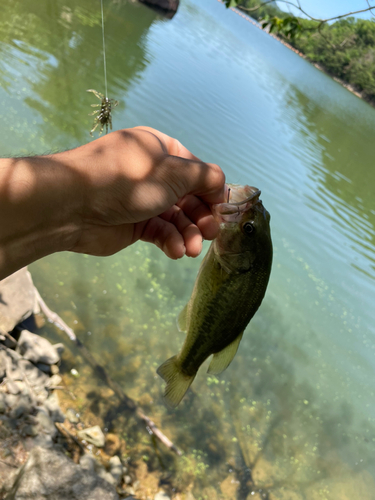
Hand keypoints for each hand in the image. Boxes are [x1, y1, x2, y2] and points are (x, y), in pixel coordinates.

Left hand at [62, 127, 225, 258]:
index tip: (223, 210)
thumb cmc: (126, 180)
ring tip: (191, 250)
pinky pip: (160, 231)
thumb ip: (204, 177)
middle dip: (201, 216)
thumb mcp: (172, 172)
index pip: (196, 170)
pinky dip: (170, 241)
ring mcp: (143, 200)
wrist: (72, 206)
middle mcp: (153, 174)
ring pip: (176, 218)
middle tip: (211, 234)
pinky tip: (175, 251)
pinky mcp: (134, 224)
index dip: (212, 190)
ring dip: (188, 233)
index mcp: (161, 150)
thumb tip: (221, 183)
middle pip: (189, 196)